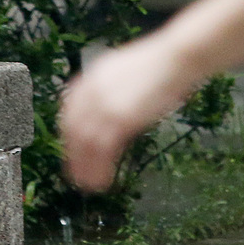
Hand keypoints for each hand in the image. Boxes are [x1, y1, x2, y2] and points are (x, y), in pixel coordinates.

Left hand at [59, 36, 196, 191]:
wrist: (175, 59)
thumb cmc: (160, 65)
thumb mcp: (126, 73)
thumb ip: (111, 89)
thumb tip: (108, 110)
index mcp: (93, 76)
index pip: (70, 108)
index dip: (69, 133)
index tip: (71, 149)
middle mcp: (93, 90)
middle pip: (73, 128)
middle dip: (73, 154)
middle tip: (76, 173)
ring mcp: (105, 104)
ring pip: (85, 142)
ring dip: (84, 167)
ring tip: (89, 185)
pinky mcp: (120, 118)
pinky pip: (102, 149)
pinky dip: (100, 168)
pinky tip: (104, 181)